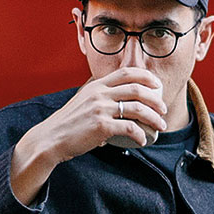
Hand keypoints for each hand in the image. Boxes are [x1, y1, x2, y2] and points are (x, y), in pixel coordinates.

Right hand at [10, 67, 170, 203]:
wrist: (51, 138)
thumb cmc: (67, 124)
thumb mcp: (82, 102)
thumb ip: (97, 99)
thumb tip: (112, 107)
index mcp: (96, 85)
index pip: (126, 73)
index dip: (146, 77)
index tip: (157, 85)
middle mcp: (100, 94)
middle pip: (137, 89)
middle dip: (156, 99)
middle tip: (163, 110)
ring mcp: (100, 109)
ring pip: (138, 108)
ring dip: (154, 118)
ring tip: (161, 125)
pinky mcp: (101, 126)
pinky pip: (130, 128)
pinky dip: (141, 134)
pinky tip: (143, 140)